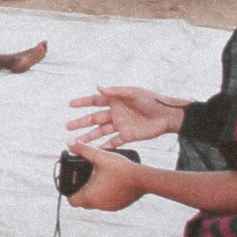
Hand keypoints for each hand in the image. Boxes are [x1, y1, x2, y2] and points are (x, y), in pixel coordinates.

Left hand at [65, 142, 143, 210]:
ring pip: (95, 202)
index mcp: (90, 196)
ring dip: (93, 192)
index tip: (72, 181)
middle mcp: (99, 205)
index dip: (69, 191)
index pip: (72, 200)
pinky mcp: (120, 205)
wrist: (143, 179)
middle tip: (82, 178)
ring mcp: (110, 207)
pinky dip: (105, 194)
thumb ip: (83, 150)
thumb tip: (70, 143)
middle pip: (83, 202)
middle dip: (80, 190)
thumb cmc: (120, 168)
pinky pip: (107, 202)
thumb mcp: (100, 157)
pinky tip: (109, 182)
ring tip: (96, 178)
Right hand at [66, 86, 184, 147]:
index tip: (71, 104)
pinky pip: (114, 142)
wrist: (169, 116)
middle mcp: (115, 113)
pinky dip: (105, 146)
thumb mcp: (134, 93)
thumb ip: (116, 92)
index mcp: (115, 100)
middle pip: (94, 118)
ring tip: (77, 142)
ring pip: (101, 131)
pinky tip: (96, 150)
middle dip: (81, 123)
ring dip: (89, 136)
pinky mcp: (127, 136)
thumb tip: (98, 87)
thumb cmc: (153, 100)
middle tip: (68, 127)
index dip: (83, 102)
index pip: (95, 101)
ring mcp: (120, 125)